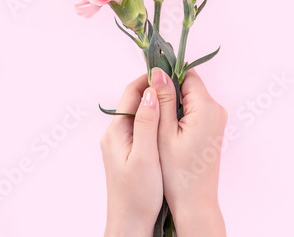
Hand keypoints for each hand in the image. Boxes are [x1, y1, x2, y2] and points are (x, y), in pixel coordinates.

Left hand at [101, 74, 162, 236]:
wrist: (129, 224)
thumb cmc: (138, 194)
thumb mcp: (146, 156)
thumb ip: (147, 122)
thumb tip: (152, 90)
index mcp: (116, 132)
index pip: (131, 93)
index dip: (150, 79)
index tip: (170, 71)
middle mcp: (115, 135)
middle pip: (135, 102)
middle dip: (155, 89)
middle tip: (178, 82)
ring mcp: (120, 145)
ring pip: (139, 115)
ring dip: (156, 104)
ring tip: (178, 99)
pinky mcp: (128, 155)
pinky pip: (142, 128)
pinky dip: (156, 120)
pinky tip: (170, 124)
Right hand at [151, 67, 226, 235]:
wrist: (195, 201)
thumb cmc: (177, 172)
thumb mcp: (164, 132)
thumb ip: (162, 99)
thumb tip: (158, 72)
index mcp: (207, 108)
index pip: (187, 75)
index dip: (166, 75)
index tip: (147, 82)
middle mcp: (216, 110)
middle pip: (189, 85)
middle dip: (167, 90)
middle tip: (147, 104)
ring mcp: (216, 120)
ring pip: (190, 98)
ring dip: (171, 103)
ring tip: (154, 118)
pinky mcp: (212, 129)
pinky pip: (194, 111)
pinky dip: (178, 114)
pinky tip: (165, 128)